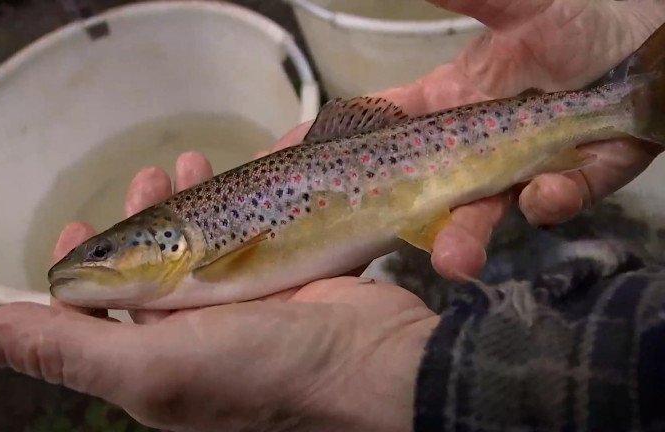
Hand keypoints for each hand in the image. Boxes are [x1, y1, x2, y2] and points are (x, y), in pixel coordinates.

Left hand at [0, 153, 438, 431]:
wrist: (376, 364)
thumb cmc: (263, 370)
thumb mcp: (152, 366)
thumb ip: (64, 350)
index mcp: (155, 364)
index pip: (98, 316)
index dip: (82, 268)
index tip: (77, 223)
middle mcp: (195, 339)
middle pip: (152, 272)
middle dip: (141, 219)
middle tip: (145, 178)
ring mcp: (242, 309)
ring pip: (201, 247)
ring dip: (189, 203)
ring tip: (189, 161)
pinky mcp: (283, 282)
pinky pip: (248, 236)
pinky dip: (239, 203)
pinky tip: (241, 173)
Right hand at [259, 0, 664, 280]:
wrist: (660, 44)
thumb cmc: (589, 14)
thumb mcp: (516, 3)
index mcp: (446, 103)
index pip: (373, 130)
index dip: (328, 147)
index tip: (280, 164)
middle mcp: (474, 144)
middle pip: (420, 189)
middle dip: (380, 212)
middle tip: (347, 241)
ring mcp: (524, 166)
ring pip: (485, 211)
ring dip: (467, 235)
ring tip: (453, 259)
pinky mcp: (577, 178)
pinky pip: (557, 197)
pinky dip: (553, 196)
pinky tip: (547, 191)